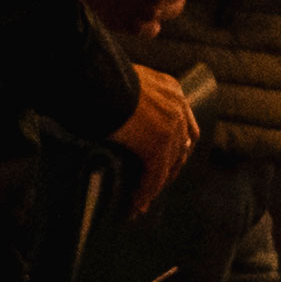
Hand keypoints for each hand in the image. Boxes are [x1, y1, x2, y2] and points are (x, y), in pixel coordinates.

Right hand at [108, 65, 204, 200]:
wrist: (96, 77)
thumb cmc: (98, 78)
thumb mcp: (124, 83)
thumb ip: (130, 98)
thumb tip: (117, 112)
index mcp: (172, 89)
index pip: (183, 127)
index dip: (175, 149)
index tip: (166, 164)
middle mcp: (177, 107)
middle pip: (180, 149)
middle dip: (167, 171)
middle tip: (152, 188)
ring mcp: (170, 127)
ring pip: (167, 167)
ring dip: (154, 188)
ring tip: (140, 202)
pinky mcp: (157, 145)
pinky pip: (153, 177)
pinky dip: (144, 193)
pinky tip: (134, 204)